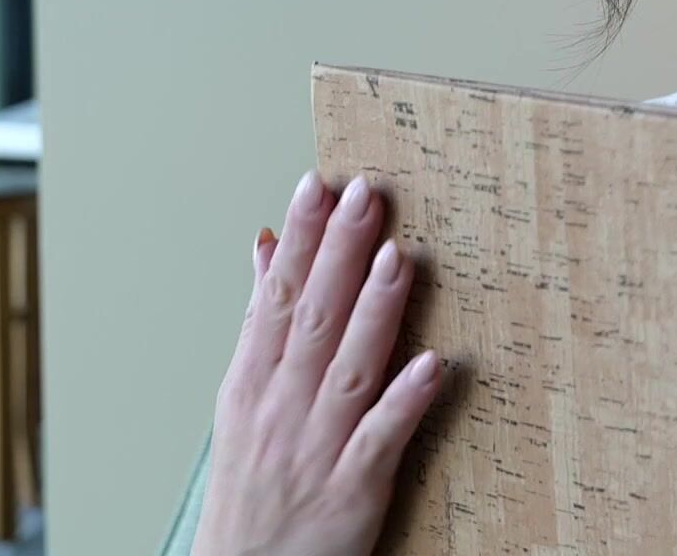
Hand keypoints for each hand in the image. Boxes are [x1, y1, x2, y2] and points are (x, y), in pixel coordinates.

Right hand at [193, 171, 439, 555]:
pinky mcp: (352, 489)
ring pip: (348, 369)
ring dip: (375, 311)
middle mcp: (280, 408)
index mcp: (252, 382)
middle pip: (311, 319)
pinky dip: (405, 402)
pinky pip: (381, 439)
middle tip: (365, 194)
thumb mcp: (242, 399)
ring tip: (399, 257)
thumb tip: (264, 248)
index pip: (276, 297)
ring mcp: (316, 447)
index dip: (298, 240)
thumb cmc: (251, 485)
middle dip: (338, 253)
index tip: (318, 186)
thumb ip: (261, 322)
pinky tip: (434, 364)